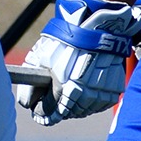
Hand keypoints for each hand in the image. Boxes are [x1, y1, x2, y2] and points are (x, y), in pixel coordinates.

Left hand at [14, 0, 140, 125]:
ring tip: (70, 90)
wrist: (99, 27)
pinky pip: (99, 103)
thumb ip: (31, 85)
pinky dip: (91, 99)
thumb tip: (27, 104)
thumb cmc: (67, 39)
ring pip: (83, 110)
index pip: (48, 113)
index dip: (40, 111)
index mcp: (63, 90)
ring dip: (75, 104)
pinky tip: (86, 87)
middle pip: (66, 113)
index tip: (37, 108)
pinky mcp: (114, 91)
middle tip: (53, 98)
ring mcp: (100, 95)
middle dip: (57, 107)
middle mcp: (83, 97)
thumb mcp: (40, 58)